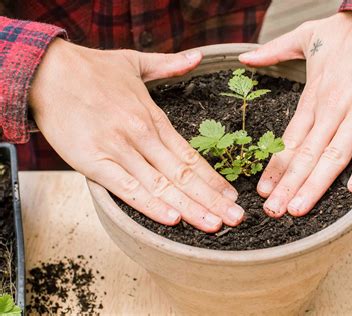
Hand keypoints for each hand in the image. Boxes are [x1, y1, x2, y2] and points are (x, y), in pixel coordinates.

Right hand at [30, 39, 244, 231]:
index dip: (213, 178)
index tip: (231, 195)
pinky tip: (172, 218)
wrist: (47, 71)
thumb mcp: (135, 63)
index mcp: (153, 118)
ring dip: (191, 208)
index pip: (190, 155)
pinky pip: (127, 188)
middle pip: (183, 175)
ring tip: (214, 225)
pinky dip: (151, 205)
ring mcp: (120, 149)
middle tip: (236, 219)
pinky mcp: (94, 161)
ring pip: (162, 185)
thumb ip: (169, 64)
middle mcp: (142, 135)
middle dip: (212, 199)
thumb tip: (197, 57)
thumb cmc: (91, 70)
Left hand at [239, 13, 351, 216]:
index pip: (290, 139)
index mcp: (314, 96)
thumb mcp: (305, 35)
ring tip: (298, 209)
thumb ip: (272, 51)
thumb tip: (243, 59)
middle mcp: (334, 107)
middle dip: (289, 185)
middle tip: (273, 212)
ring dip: (316, 184)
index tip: (263, 190)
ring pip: (335, 154)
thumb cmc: (348, 30)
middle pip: (307, 153)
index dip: (276, 167)